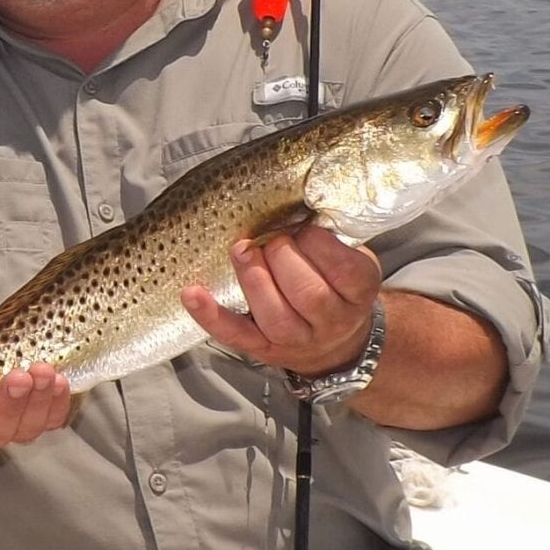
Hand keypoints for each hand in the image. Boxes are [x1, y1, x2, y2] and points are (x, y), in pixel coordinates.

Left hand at [181, 223, 382, 376]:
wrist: (338, 342)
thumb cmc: (336, 286)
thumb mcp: (348, 258)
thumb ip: (329, 236)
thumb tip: (294, 201)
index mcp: (358, 293)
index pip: (345, 271)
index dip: (319, 244)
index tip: (304, 227)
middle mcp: (332, 322)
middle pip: (309, 294)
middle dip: (282, 257)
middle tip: (269, 238)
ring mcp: (297, 340)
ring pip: (277, 317)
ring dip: (254, 279)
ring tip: (241, 250)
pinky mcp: (263, 349)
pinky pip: (236, 335)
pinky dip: (211, 315)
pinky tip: (192, 293)